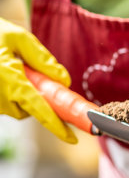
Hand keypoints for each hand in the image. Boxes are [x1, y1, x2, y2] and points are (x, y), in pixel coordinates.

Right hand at [0, 18, 75, 142]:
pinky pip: (7, 104)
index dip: (57, 126)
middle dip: (38, 98)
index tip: (71, 139)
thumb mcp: (19, 38)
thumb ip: (43, 59)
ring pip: (18, 108)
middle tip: (33, 75)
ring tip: (13, 70)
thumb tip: (64, 80)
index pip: (39, 109)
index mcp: (10, 80)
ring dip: (23, 95)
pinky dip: (12, 94)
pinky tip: (5, 76)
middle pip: (30, 110)